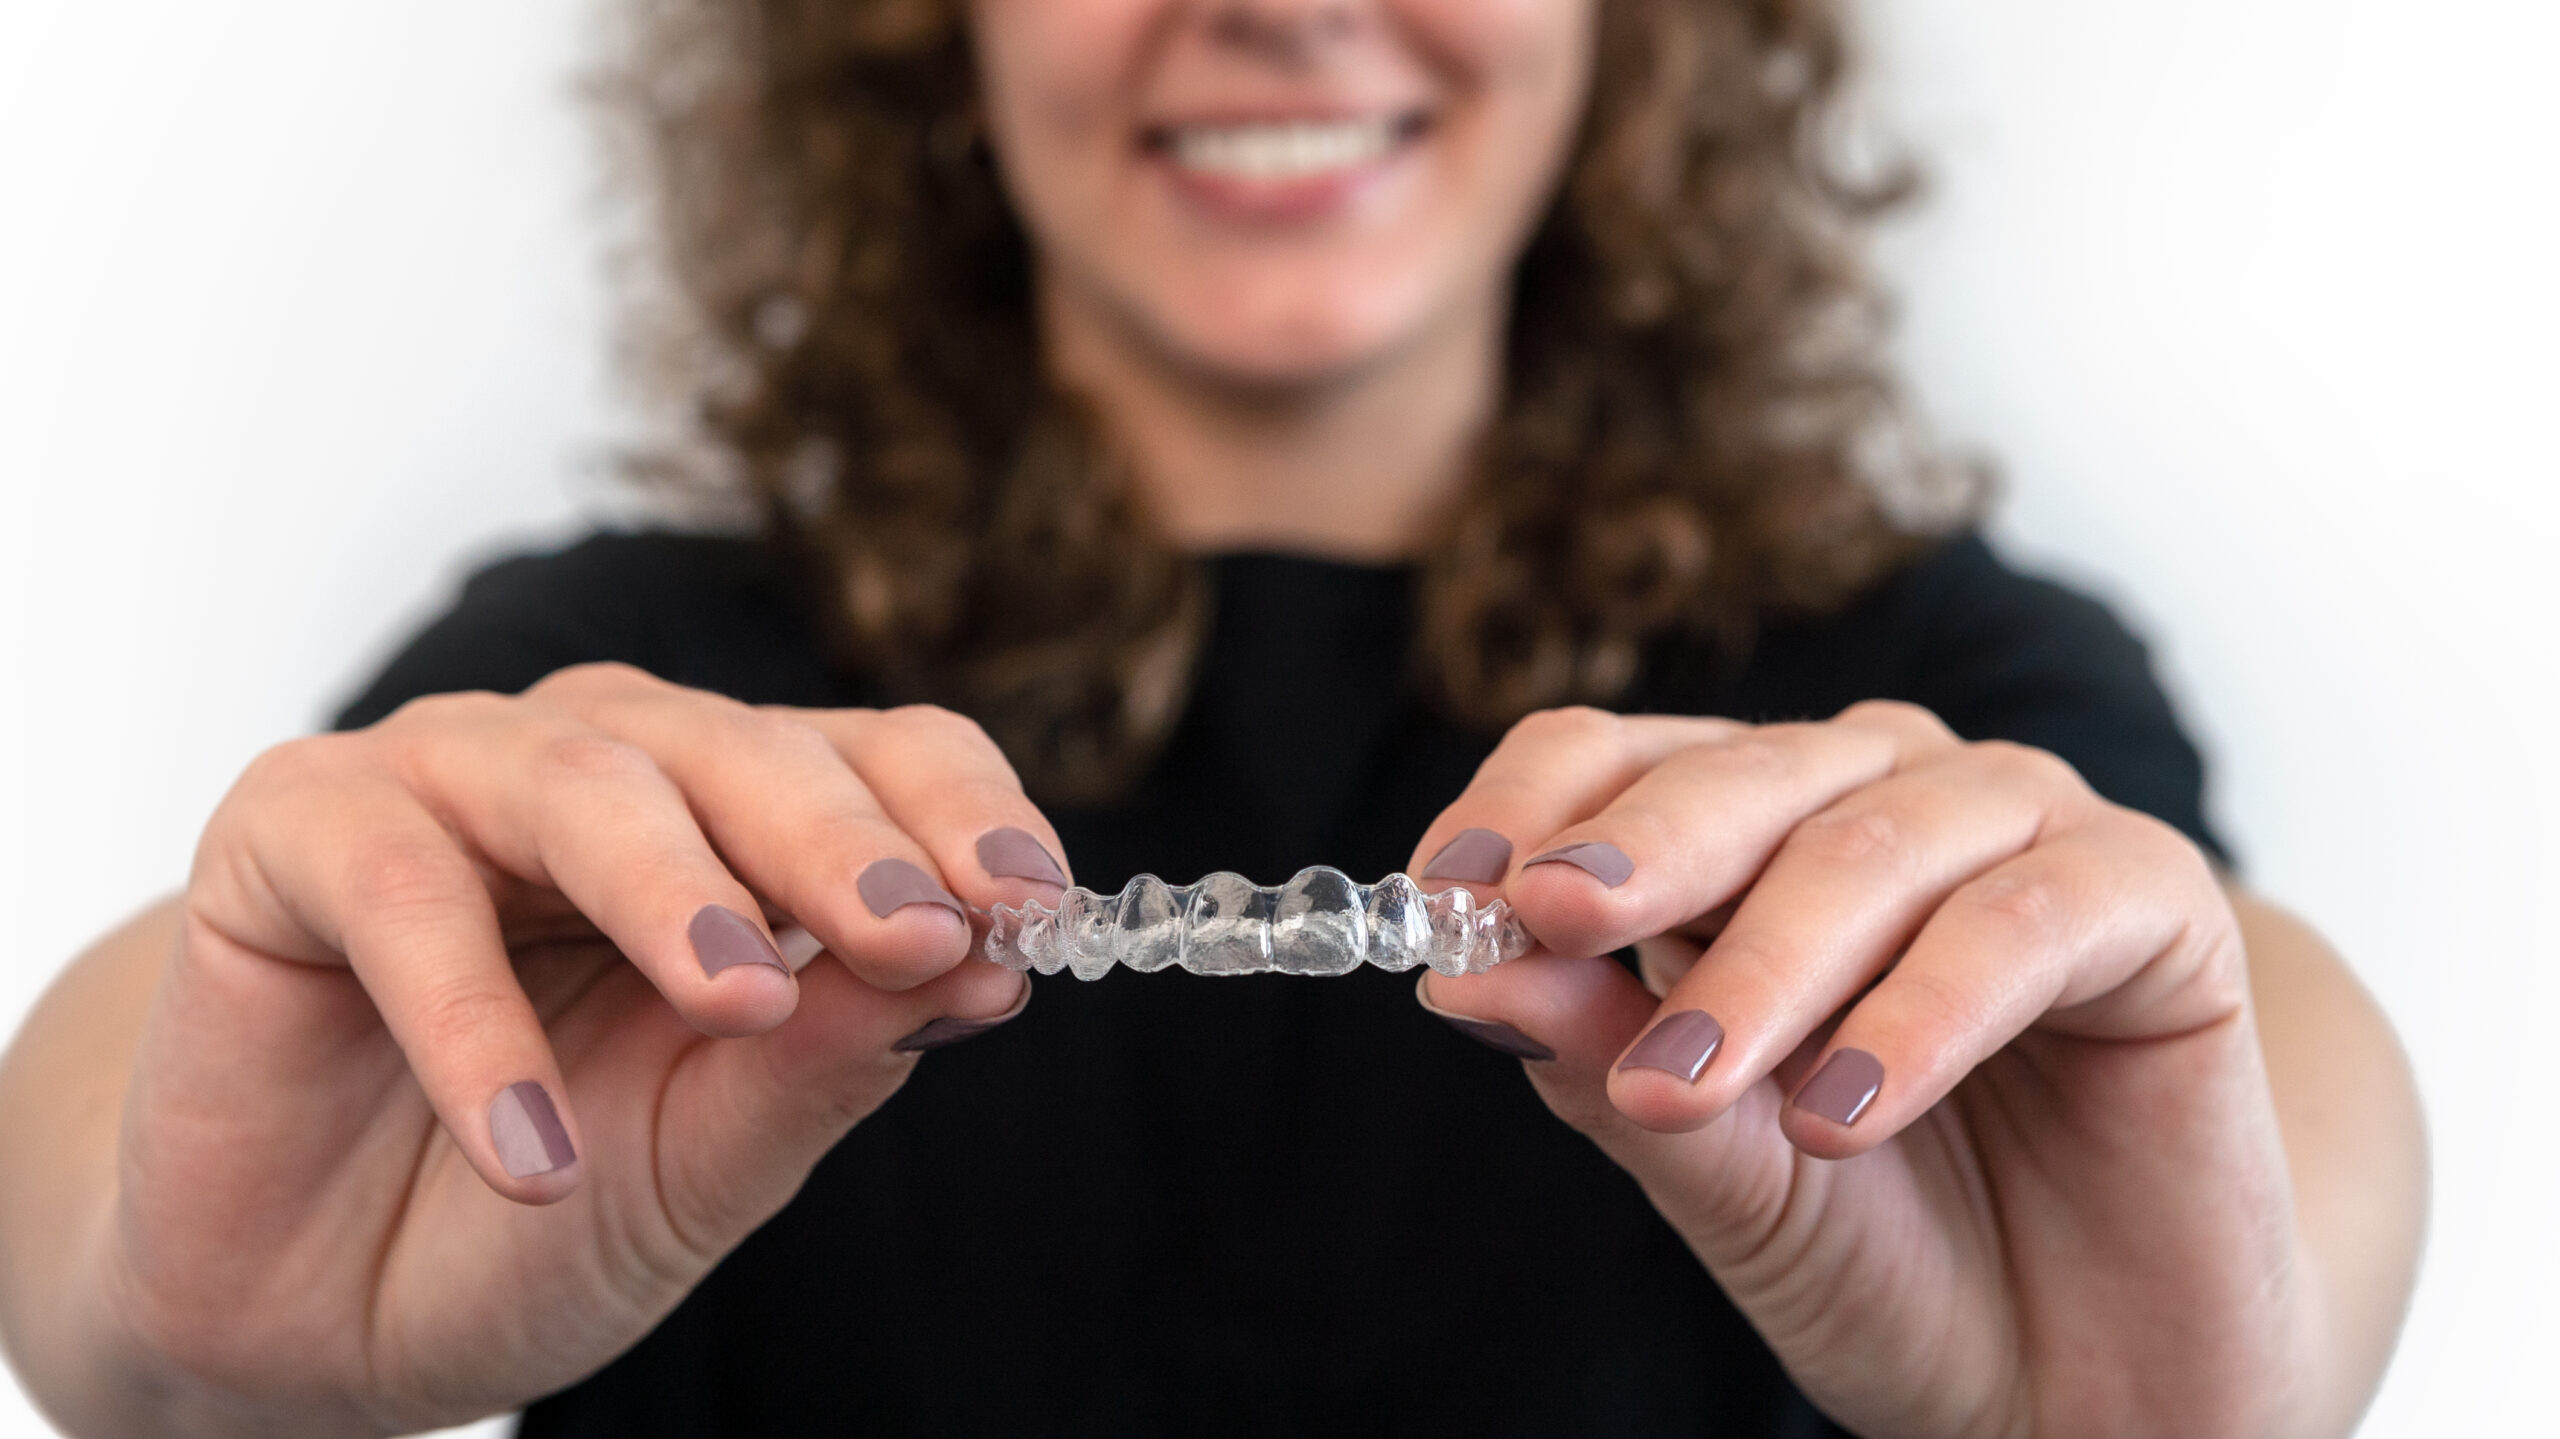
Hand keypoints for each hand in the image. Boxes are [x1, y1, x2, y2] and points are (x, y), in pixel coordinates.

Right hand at [96, 665, 1061, 1434]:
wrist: (302, 1315)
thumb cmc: (528, 1217)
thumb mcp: (708, 1158)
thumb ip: (828, 1055)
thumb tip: (981, 964)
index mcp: (736, 826)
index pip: (882, 761)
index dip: (962, 818)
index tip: (1038, 906)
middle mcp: (609, 771)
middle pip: (745, 749)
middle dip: (839, 842)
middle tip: (915, 930)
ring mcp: (451, 783)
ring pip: (581, 778)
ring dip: (670, 888)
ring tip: (735, 1001)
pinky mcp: (295, 830)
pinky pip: (398, 889)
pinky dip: (470, 1023)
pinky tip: (533, 1155)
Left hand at [1410, 703, 2318, 1438]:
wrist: (2074, 1390)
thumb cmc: (1886, 1257)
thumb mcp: (1711, 1165)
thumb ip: (1601, 1056)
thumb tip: (1464, 965)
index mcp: (1756, 840)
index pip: (1617, 757)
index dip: (1526, 805)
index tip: (1443, 893)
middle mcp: (1887, 803)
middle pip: (1746, 771)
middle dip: (1640, 851)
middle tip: (1548, 917)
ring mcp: (2028, 839)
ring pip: (1878, 841)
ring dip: (1769, 962)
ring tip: (1690, 1086)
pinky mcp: (2160, 910)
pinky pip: (2029, 922)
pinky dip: (1924, 1011)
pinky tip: (1845, 1111)